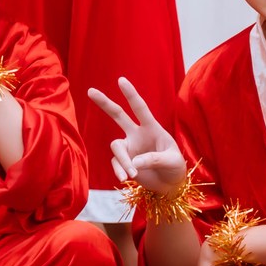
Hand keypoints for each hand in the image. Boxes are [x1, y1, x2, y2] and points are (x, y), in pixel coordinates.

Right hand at [88, 76, 183, 192]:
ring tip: (132, 174)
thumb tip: (134, 163)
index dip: (130, 94)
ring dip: (123, 161)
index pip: (140, 108)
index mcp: (152, 128)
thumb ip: (155, 159)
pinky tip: (125, 178)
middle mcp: (137, 134)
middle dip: (104, 103)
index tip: (121, 80)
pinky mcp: (123, 162)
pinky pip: (116, 162)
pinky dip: (119, 170)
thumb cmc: (174, 167)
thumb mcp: (172, 161)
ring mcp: (129, 147)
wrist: (169, 185)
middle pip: (118, 115)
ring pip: (116, 146)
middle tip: (90, 90)